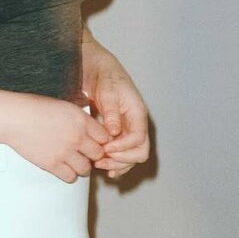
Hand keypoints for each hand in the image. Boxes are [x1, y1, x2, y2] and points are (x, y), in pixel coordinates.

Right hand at [3, 93, 113, 183]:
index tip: (96, 142)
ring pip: (86, 169)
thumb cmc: (33, 108)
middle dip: (93, 155)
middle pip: (98, 154)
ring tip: (75, 162)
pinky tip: (64, 167)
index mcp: (81, 120)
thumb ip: (79, 118)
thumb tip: (89, 127)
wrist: (14, 117)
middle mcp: (76, 136)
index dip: (101, 141)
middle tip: (87, 154)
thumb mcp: (63, 106)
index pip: (105, 137)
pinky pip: (70, 177)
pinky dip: (69, 175)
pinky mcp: (52, 164)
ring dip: (82, 166)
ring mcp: (65, 152)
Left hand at [80, 38, 149, 179]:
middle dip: (122, 160)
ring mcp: (128, 130)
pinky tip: (103, 166)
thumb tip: (114, 132)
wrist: (99, 71)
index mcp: (137, 114)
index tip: (106, 149)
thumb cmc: (105, 78)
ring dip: (117, 164)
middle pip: (139, 152)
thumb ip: (111, 112)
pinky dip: (115, 162)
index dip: (123, 148)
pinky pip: (122, 153)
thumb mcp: (107, 92)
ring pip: (131, 156)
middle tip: (101, 161)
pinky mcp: (118, 134)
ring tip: (99, 165)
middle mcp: (136, 124)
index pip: (138, 139)